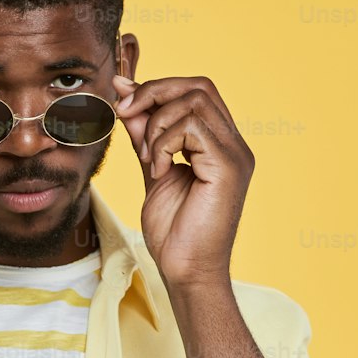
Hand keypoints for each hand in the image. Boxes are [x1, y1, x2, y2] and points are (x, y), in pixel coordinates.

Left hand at [110, 72, 254, 291]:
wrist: (185, 270)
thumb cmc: (174, 231)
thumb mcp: (152, 168)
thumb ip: (144, 133)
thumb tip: (125, 94)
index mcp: (219, 144)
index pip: (196, 91)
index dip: (157, 87)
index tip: (122, 100)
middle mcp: (233, 144)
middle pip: (199, 86)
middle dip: (155, 92)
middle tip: (125, 113)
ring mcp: (235, 155)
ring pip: (194, 101)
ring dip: (157, 123)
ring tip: (148, 158)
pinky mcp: (228, 167)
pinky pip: (192, 128)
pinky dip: (164, 142)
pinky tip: (159, 171)